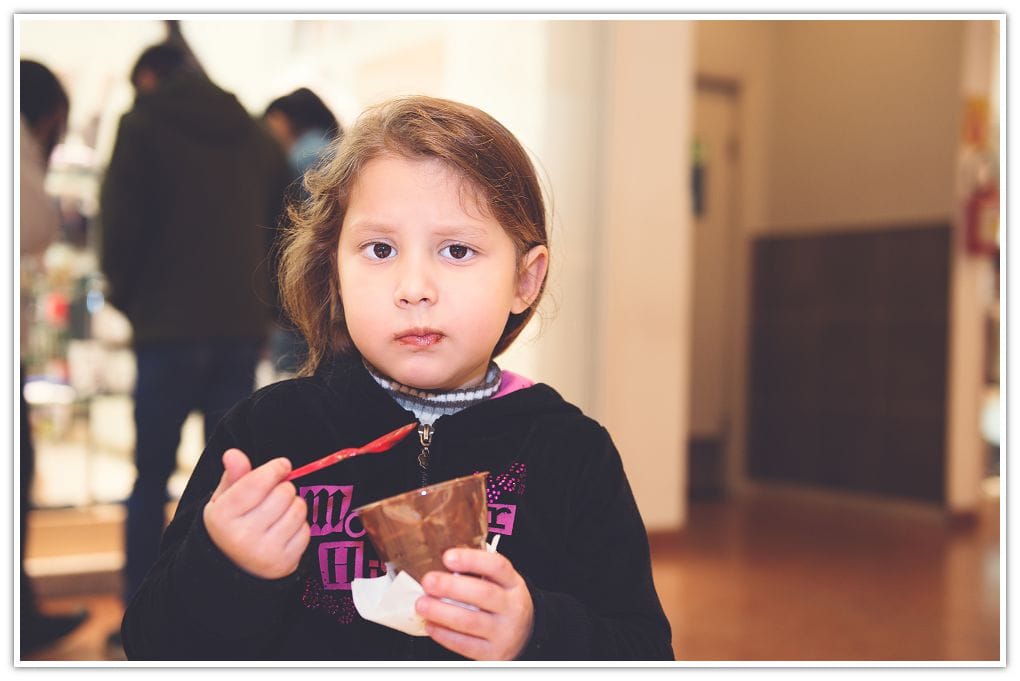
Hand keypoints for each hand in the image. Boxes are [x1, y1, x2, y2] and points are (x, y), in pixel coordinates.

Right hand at [202, 449, 309, 578]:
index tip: (282, 465)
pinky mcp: (285, 564)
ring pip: (299, 509)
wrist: (233, 571)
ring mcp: (265, 552)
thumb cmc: (230, 528)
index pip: (258, 481)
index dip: (275, 468)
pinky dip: (298, 527)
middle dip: (283, 489)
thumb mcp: (223, 502)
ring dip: (293, 506)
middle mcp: (242, 536)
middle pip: (284, 492)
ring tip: (278, 514)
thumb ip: (233, 477)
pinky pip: (306, 530)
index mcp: (223, 517)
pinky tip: (283, 531)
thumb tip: (234, 454)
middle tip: (273, 497)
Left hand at [415, 548, 533, 659]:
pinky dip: (444, 634)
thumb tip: (440, 568)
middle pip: (483, 594)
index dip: (472, 560)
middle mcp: (512, 607)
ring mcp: (504, 632)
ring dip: (442, 612)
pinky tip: (430, 624)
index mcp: (512, 584)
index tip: (447, 557)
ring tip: (422, 604)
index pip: (496, 566)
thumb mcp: (499, 584)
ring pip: (471, 621)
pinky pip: (465, 644)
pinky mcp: (493, 653)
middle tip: (428, 581)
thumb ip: (476, 574)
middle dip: (451, 587)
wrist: (523, 637)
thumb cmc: (501, 603)